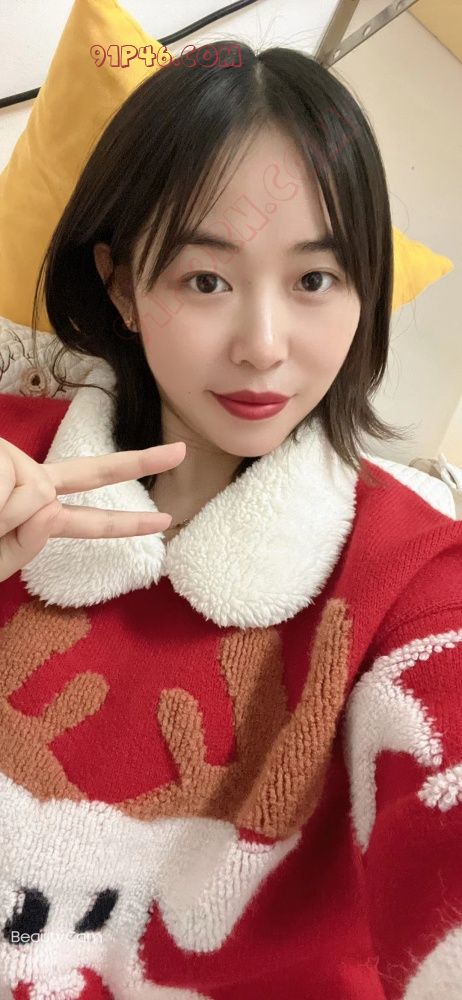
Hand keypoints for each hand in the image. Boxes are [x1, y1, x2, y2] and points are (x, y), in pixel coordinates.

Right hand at [0, 437, 185, 582]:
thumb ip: (27, 544)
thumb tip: (51, 508)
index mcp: (39, 515)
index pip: (90, 521)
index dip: (128, 524)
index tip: (166, 521)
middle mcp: (36, 484)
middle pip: (95, 473)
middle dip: (142, 462)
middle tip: (181, 452)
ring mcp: (21, 465)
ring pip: (40, 497)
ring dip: (6, 516)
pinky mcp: (4, 453)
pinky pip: (13, 490)